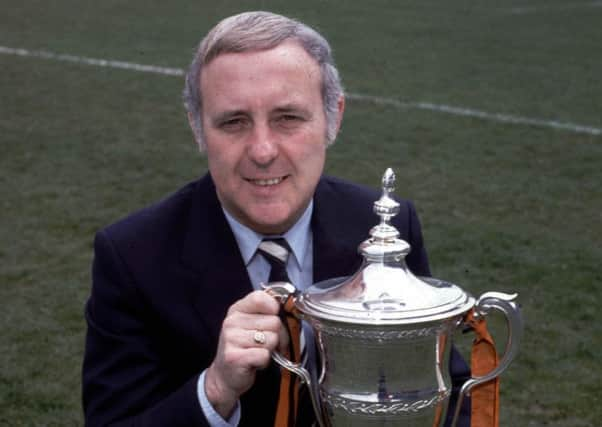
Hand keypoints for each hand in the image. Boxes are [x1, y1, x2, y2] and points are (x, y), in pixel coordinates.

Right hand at [204, 290, 287, 418]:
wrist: (225, 376)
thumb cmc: (244, 347)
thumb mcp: (251, 324)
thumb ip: (267, 312)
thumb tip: (290, 307)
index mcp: (237, 309)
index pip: (261, 297)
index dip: (274, 308)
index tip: (273, 317)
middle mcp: (232, 321)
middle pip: (274, 321)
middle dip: (277, 335)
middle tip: (266, 343)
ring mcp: (231, 339)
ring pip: (272, 339)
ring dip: (270, 349)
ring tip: (258, 352)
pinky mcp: (235, 357)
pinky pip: (265, 355)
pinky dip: (264, 361)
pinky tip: (254, 362)